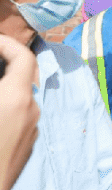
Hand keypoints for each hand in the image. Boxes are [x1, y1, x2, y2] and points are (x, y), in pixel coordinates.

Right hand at [0, 36, 38, 189]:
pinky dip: (5, 107)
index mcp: (16, 98)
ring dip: (4, 88)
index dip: (6, 44)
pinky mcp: (27, 145)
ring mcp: (31, 129)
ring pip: (20, 97)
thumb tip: (0, 76)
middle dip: (3, 65)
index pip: (22, 57)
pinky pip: (18, 116)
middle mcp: (31, 110)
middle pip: (22, 76)